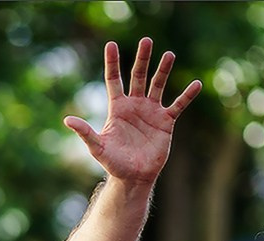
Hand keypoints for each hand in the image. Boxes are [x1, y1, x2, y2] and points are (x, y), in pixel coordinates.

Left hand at [64, 37, 201, 184]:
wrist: (133, 177)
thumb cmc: (113, 163)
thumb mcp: (97, 147)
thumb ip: (85, 132)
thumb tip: (67, 120)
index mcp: (118, 108)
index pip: (114, 80)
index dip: (112, 63)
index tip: (111, 44)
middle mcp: (135, 105)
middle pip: (138, 76)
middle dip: (142, 59)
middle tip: (146, 40)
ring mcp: (151, 112)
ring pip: (158, 85)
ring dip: (163, 70)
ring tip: (169, 55)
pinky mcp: (165, 121)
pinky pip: (178, 105)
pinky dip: (187, 95)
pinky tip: (196, 84)